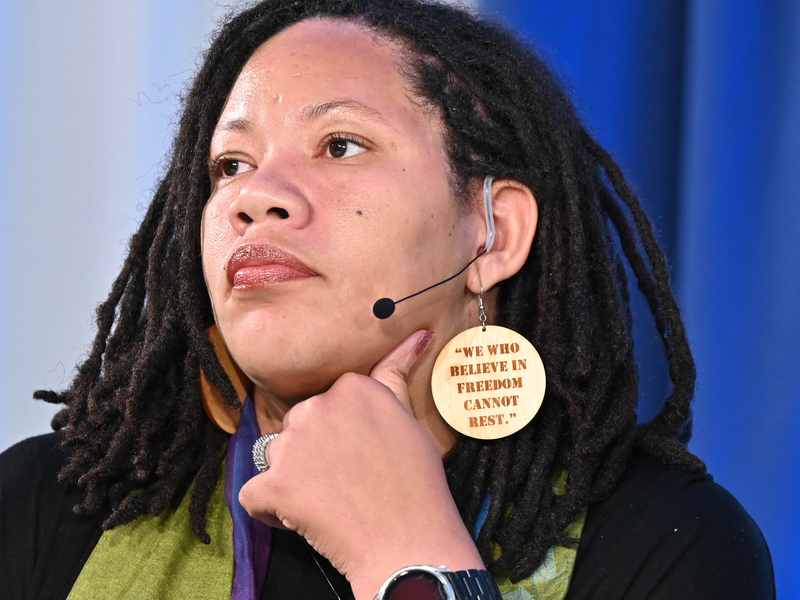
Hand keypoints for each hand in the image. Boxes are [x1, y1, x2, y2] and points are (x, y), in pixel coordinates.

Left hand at [239, 330, 483, 598]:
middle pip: (298, 428)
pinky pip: (254, 494)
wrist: (410, 542)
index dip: (341, 436)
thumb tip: (418, 334)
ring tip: (329, 501)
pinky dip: (271, 510)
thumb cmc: (417, 483)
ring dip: (292, 479)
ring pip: (276, 457)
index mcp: (352, 387)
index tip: (363, 457)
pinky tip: (303, 519)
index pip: (328, 404)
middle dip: (314, 454)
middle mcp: (318, 406)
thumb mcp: (409, 419)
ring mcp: (293, 444)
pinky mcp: (274, 483)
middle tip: (349, 482)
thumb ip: (396, 374)